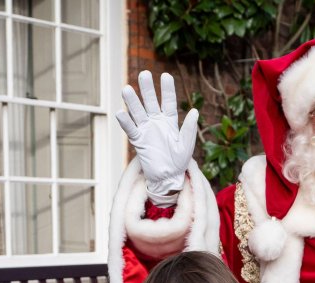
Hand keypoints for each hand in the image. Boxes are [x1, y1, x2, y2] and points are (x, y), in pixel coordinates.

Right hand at [116, 71, 199, 201]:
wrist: (168, 177)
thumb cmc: (179, 161)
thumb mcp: (187, 144)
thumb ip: (189, 128)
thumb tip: (195, 111)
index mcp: (170, 121)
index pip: (169, 102)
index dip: (167, 89)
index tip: (165, 75)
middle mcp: (157, 122)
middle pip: (151, 102)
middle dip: (147, 89)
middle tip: (144, 74)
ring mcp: (146, 130)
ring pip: (138, 112)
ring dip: (132, 102)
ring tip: (126, 89)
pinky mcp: (139, 140)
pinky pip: (131, 129)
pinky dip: (126, 122)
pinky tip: (120, 112)